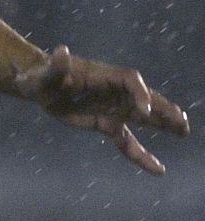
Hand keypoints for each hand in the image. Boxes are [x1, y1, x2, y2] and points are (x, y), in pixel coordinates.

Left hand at [15, 45, 189, 173]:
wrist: (37, 88)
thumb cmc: (40, 76)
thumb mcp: (44, 73)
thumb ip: (56, 66)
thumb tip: (60, 51)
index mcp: (103, 75)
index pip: (130, 81)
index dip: (140, 94)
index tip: (143, 110)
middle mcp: (114, 91)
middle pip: (145, 98)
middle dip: (163, 109)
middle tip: (182, 122)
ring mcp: (113, 108)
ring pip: (143, 118)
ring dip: (164, 124)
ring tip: (184, 132)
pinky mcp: (107, 124)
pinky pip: (128, 140)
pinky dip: (141, 155)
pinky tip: (158, 169)